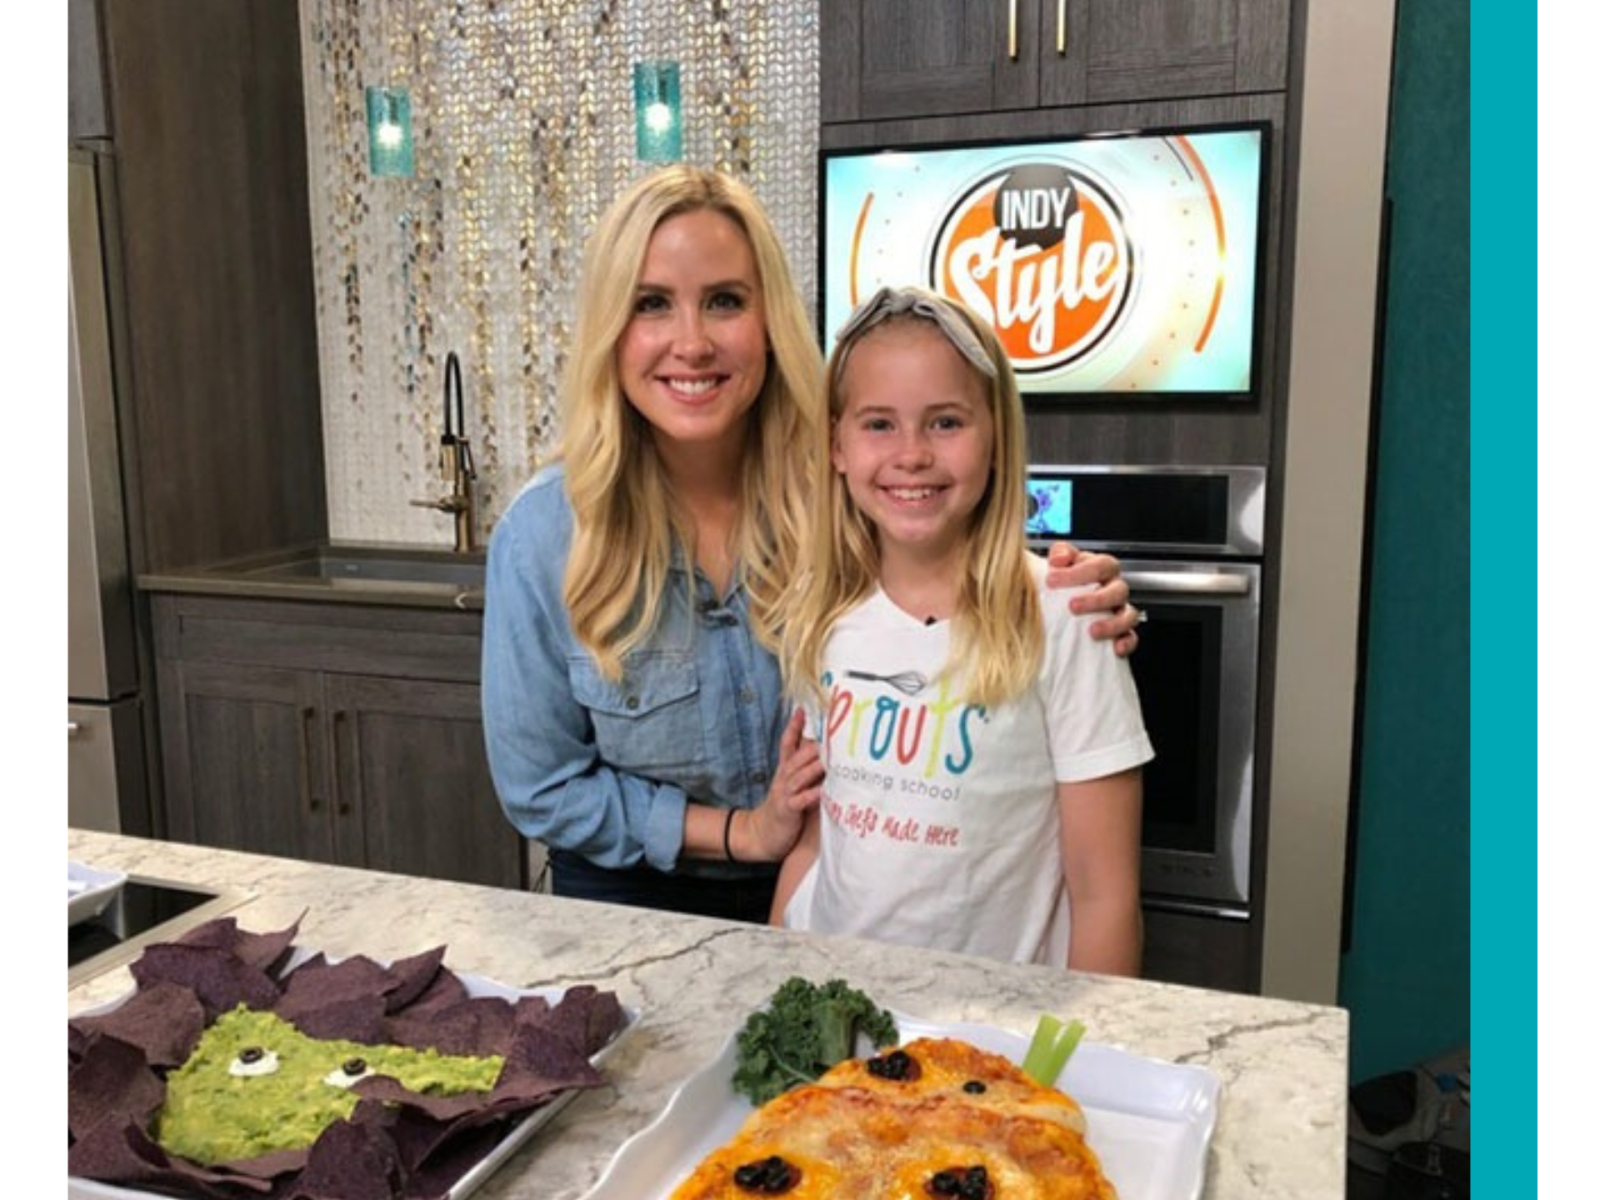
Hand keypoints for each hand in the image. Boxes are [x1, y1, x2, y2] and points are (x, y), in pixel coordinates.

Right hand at [738, 710, 824, 860]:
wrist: (762, 834)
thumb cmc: (784, 807)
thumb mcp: (791, 784)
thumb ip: (805, 768)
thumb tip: (824, 752)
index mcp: (785, 770)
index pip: (787, 743)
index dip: (793, 727)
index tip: (802, 711)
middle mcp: (784, 778)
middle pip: (797, 757)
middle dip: (812, 746)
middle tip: (831, 736)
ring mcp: (784, 793)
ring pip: (799, 776)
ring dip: (814, 767)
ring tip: (829, 759)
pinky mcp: (787, 810)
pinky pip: (800, 800)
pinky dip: (811, 794)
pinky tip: (823, 790)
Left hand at [1046, 542, 1140, 657]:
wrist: (1058, 605)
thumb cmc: (1062, 581)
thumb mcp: (1058, 562)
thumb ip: (1059, 553)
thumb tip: (1059, 559)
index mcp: (1101, 568)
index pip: (1100, 565)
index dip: (1079, 572)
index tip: (1052, 580)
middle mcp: (1113, 588)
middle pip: (1118, 590)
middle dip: (1096, 599)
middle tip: (1073, 606)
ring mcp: (1119, 610)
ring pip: (1129, 615)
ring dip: (1112, 624)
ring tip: (1092, 632)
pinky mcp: (1120, 633)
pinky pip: (1131, 637)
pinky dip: (1126, 642)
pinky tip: (1115, 648)